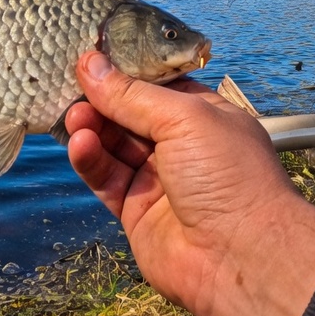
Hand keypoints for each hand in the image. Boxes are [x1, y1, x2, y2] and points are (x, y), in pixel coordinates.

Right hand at [65, 51, 314, 315]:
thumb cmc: (230, 176)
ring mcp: (156, 178)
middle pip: (127, 114)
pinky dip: (90, 160)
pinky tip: (80, 144)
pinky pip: (105, 177)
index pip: (154, 85)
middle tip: (72, 87)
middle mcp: (180, 145)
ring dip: (91, 128)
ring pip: (111, 145)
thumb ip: (131, 94)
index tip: (89, 58)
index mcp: (202, 116)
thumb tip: (90, 64)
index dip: (122, 72)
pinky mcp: (134, 210)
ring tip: (74, 117)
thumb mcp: (184, 118)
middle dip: (100, 100)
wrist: (242, 257)